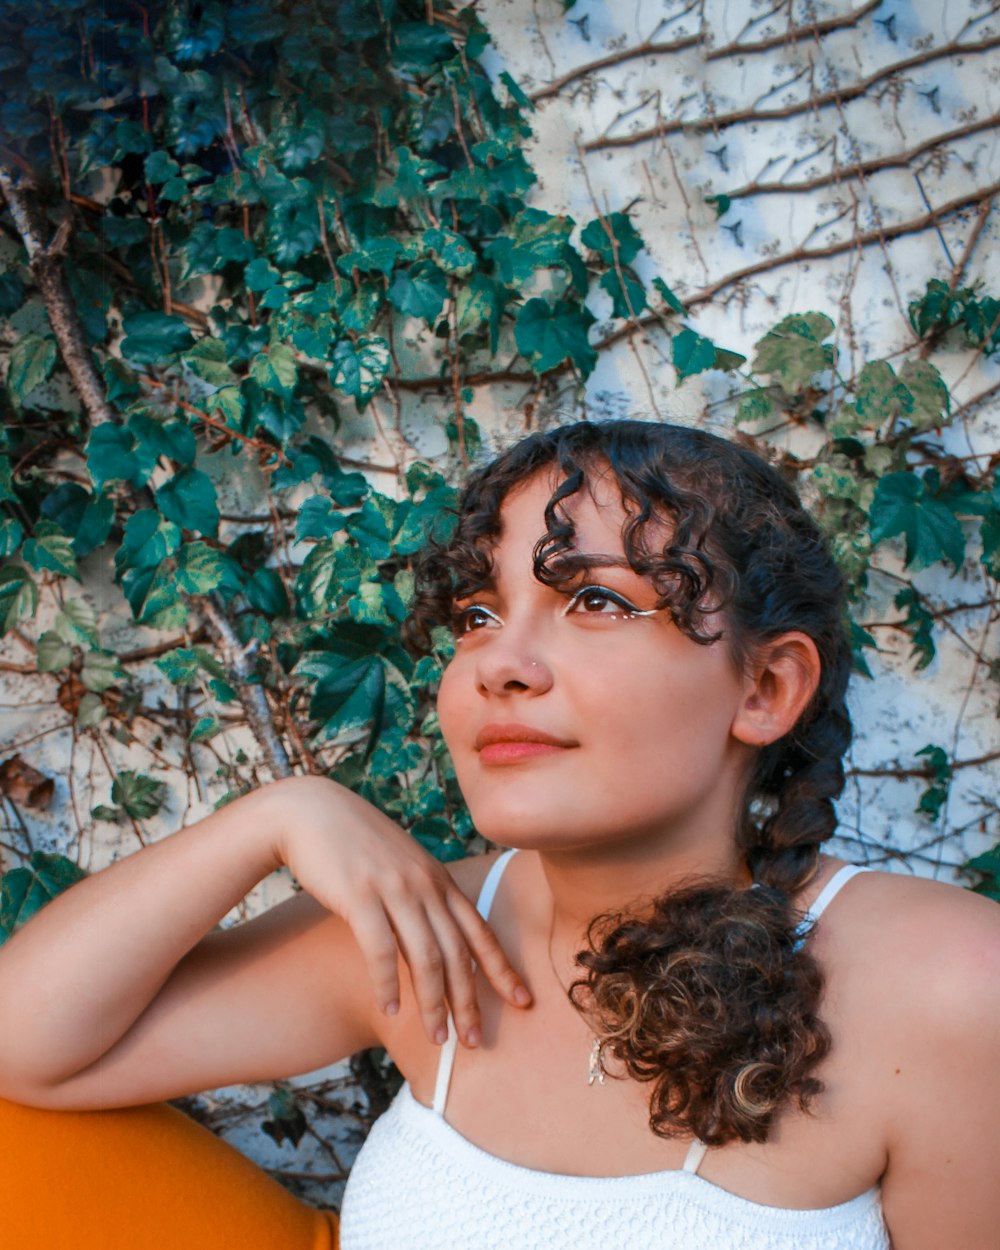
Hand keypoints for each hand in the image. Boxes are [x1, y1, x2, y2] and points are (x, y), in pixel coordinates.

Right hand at [272, 776, 530, 1048]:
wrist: (311, 812)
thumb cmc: (354, 845)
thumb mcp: (400, 867)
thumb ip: (422, 897)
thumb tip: (436, 939)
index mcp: (438, 879)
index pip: (480, 930)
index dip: (502, 968)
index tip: (522, 1001)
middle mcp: (425, 884)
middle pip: (458, 952)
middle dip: (469, 1001)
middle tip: (475, 1041)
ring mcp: (394, 889)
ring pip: (426, 957)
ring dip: (434, 1003)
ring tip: (437, 1038)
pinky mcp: (360, 896)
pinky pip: (382, 949)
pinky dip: (389, 984)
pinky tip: (391, 1008)